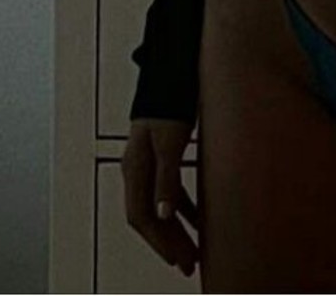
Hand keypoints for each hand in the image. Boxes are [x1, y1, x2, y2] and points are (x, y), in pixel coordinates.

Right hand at [122, 118, 198, 276]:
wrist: (174, 70)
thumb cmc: (171, 103)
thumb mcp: (170, 141)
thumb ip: (166, 177)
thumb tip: (161, 216)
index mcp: (135, 169)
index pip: (142, 217)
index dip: (160, 241)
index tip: (181, 259)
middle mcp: (137, 170)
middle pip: (149, 217)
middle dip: (168, 243)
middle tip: (190, 265)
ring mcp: (149, 163)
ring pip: (160, 207)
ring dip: (177, 229)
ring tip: (195, 250)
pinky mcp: (164, 155)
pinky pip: (170, 191)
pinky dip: (184, 207)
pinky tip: (200, 218)